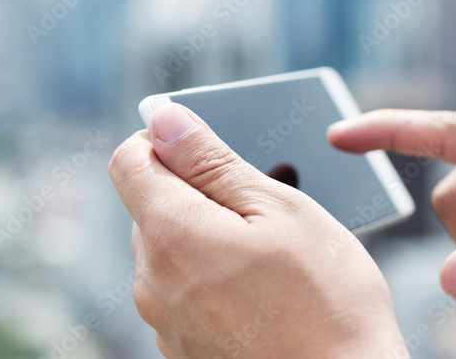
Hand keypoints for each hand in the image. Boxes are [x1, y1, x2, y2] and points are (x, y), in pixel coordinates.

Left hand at [109, 103, 407, 358]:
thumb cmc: (327, 301)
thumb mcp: (278, 210)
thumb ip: (212, 161)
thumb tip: (164, 119)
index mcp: (171, 235)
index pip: (128, 160)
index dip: (166, 141)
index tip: (209, 146)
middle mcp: (153, 282)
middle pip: (152, 206)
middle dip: (198, 191)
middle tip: (263, 204)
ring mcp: (165, 323)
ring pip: (172, 250)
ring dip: (210, 236)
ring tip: (273, 253)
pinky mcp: (183, 350)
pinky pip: (185, 292)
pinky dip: (214, 277)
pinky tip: (263, 291)